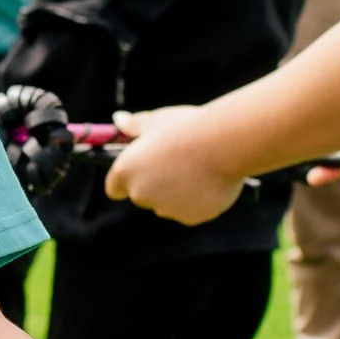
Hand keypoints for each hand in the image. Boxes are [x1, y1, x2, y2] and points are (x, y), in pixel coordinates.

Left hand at [103, 105, 243, 225]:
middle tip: (175, 161)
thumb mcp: (157, 120)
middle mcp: (141, 194)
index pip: (114, 188)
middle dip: (154, 183)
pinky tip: (209, 181)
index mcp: (126, 171)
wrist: (225, 144)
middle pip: (141, 195)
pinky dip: (197, 200)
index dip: (125, 181)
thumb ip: (133, 125)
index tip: (139, 170)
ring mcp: (165, 209)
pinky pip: (189, 210)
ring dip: (176, 192)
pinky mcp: (189, 218)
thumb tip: (118, 120)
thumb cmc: (188, 127)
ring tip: (196, 168)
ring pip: (167, 204)